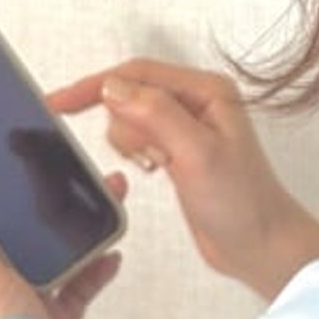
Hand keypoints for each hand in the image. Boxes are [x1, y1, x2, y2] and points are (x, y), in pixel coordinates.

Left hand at [0, 164, 127, 318]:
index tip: (2, 162)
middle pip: (21, 231)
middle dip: (47, 202)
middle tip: (69, 176)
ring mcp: (27, 303)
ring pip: (54, 252)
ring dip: (77, 228)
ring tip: (101, 206)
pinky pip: (79, 285)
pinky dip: (96, 267)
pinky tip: (109, 255)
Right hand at [47, 61, 318, 301]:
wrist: (259, 245)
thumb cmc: (243, 202)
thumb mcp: (197, 154)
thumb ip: (156, 115)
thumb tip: (113, 88)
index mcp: (208, 90)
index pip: (138, 73)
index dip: (95, 85)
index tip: (58, 102)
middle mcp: (198, 101)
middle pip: (130, 94)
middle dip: (127, 127)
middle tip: (151, 158)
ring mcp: (187, 126)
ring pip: (131, 119)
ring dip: (134, 144)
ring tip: (161, 167)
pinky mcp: (178, 150)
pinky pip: (139, 139)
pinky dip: (137, 153)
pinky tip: (156, 170)